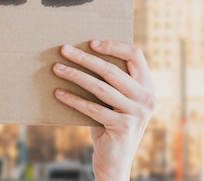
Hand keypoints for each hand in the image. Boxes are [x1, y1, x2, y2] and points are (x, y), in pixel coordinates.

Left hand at [52, 40, 155, 180]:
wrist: (115, 160)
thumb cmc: (109, 123)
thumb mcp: (116, 101)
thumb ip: (110, 81)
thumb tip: (78, 54)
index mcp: (148, 86)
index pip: (136, 56)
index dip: (113, 46)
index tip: (90, 42)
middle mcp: (147, 98)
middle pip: (112, 70)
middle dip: (84, 58)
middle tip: (63, 49)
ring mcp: (137, 113)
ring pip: (100, 88)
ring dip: (75, 75)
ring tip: (56, 68)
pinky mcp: (123, 127)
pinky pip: (93, 108)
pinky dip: (73, 99)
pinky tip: (58, 93)